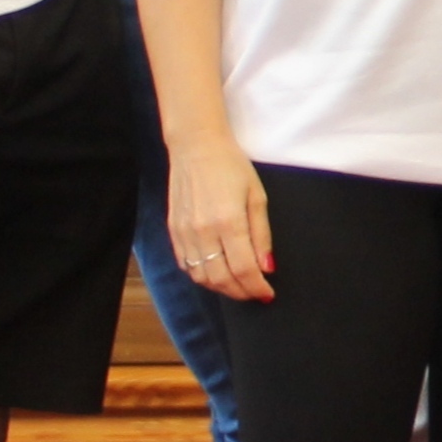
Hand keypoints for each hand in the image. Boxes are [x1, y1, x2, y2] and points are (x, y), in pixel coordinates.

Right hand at [165, 133, 272, 300]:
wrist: (196, 146)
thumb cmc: (231, 167)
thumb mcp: (257, 196)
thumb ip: (262, 235)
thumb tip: (267, 268)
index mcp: (228, 222)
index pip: (244, 269)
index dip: (257, 288)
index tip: (267, 294)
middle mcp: (203, 231)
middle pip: (222, 279)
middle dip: (241, 292)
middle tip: (255, 293)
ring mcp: (185, 232)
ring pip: (202, 276)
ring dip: (222, 288)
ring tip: (238, 286)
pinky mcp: (173, 230)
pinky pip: (185, 265)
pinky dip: (202, 276)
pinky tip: (215, 273)